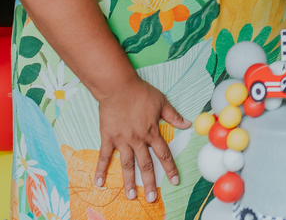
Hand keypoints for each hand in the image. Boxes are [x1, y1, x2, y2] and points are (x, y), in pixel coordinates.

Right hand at [95, 77, 189, 201]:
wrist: (118, 87)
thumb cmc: (141, 92)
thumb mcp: (162, 102)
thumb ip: (173, 116)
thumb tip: (187, 124)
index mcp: (152, 132)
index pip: (164, 154)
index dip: (170, 168)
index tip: (174, 181)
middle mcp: (138, 139)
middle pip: (146, 165)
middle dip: (150, 183)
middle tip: (151, 198)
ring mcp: (122, 140)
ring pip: (127, 165)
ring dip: (129, 182)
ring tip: (131, 196)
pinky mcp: (108, 138)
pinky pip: (104, 157)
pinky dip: (101, 170)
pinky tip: (98, 183)